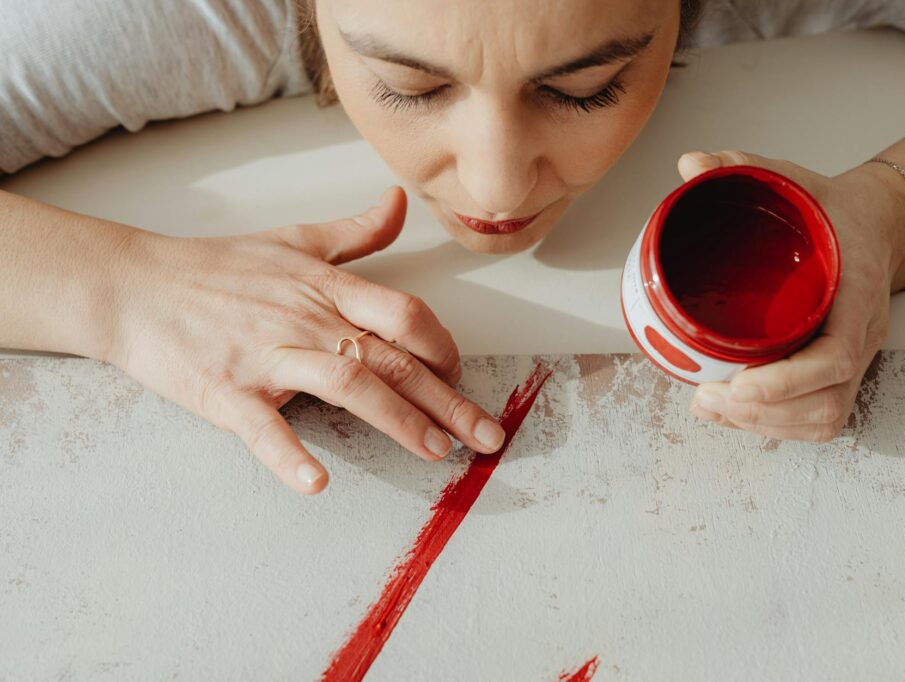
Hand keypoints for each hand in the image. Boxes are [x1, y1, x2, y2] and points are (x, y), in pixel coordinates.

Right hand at [104, 187, 504, 493]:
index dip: (442, 345)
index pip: (403, 315)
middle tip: (488, 435)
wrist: (134, 285)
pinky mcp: (226, 391)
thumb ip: (355, 232)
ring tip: (435, 452)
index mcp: (326, 289)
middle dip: (447, 400)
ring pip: (347, 384)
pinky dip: (289, 456)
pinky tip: (317, 482)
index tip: (460, 374)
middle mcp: (307, 320)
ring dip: (396, 420)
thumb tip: (398, 203)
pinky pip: (262, 427)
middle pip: (392, 358)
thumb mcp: (294, 241)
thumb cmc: (218, 268)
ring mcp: (267, 355)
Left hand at [676, 150, 904, 441]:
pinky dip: (776, 426)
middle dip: (764, 413)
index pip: (836, 356)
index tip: (738, 386)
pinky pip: (818, 417)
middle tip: (707, 397)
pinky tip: (732, 414)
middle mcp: (863, 335)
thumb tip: (690, 164)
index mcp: (857, 292)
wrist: (875, 223)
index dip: (787, 381)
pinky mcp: (841, 373)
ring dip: (765, 425)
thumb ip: (742, 167)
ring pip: (822, 417)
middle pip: (826, 400)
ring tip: (712, 407)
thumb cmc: (830, 209)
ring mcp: (855, 358)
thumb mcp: (791, 179)